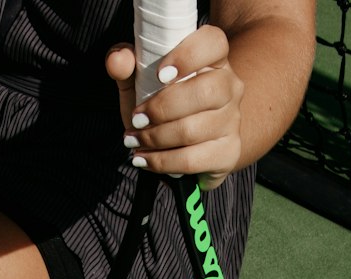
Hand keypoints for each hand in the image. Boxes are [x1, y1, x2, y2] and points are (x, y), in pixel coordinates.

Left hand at [105, 25, 245, 189]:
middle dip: (162, 109)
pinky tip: (145, 160)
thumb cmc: (163, 102)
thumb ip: (126, 63)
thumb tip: (117, 60)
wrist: (189, 140)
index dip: (188, 56)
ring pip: (193, 130)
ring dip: (155, 139)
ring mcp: (232, 120)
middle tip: (136, 120)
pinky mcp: (228, 152)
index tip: (159, 75)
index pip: (213, 43)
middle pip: (205, 92)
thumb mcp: (141, 79)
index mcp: (213, 58)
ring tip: (134, 141)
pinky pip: (192, 160)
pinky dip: (162, 162)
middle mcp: (230, 86)